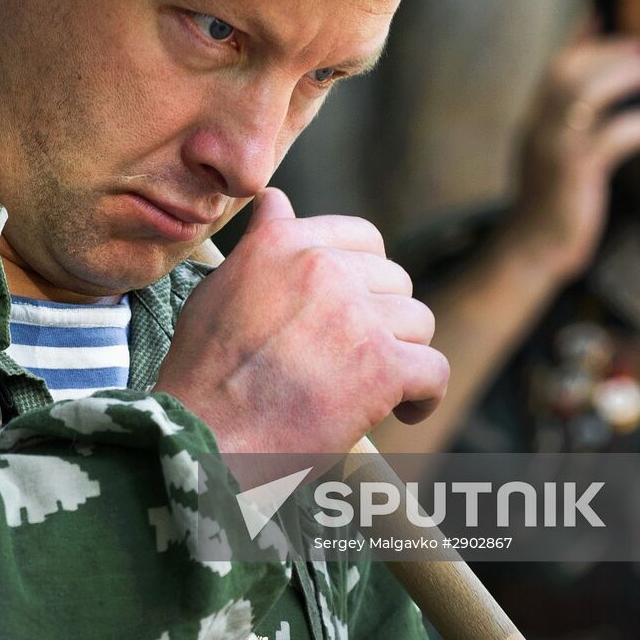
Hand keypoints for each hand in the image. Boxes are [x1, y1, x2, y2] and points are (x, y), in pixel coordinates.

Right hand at [154, 189, 447, 454]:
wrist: (205, 439)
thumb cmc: (204, 374)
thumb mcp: (219, 287)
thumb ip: (260, 244)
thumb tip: (276, 201)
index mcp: (283, 242)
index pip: (361, 236)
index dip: (365, 276)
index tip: (354, 310)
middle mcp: (323, 267)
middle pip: (395, 279)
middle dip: (384, 319)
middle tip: (357, 357)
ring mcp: (356, 314)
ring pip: (419, 321)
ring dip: (402, 355)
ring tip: (373, 386)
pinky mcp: (383, 365)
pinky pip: (434, 369)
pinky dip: (424, 395)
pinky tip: (402, 411)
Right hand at [501, 31, 639, 282]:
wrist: (532, 252)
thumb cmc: (554, 209)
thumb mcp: (557, 161)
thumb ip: (570, 130)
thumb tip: (594, 106)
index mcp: (535, 122)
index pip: (555, 67)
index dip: (579, 38)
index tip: (602, 13)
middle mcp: (538, 128)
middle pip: (569, 71)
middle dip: (610, 52)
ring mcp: (553, 149)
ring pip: (585, 94)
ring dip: (625, 76)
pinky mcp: (573, 173)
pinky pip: (612, 137)